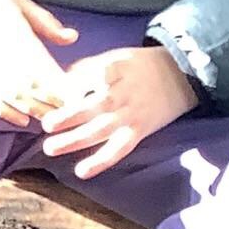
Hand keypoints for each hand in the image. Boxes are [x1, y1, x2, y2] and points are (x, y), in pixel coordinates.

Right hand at [0, 0, 79, 126]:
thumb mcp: (21, 3)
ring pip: (9, 95)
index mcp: (11, 28)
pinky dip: (5, 112)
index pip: (39, 63)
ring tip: (50, 119)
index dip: (57, 82)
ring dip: (31, 109)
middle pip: (26, 84)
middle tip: (69, 113)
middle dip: (49, 101)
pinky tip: (22, 120)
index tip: (76, 94)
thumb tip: (73, 38)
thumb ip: (46, 23)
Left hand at [39, 45, 197, 179]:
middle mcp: (125, 92)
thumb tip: (58, 81)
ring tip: (50, 148)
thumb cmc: (139, 67)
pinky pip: (119, 149)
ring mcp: (132, 114)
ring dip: (75, 140)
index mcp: (120, 68)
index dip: (77, 81)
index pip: (98, 73)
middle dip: (70, 116)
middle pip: (96, 105)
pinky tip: (82, 172)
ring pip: (102, 129)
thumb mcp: (118, 56)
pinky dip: (101, 161)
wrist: (182, 75)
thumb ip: (88, 67)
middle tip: (46, 124)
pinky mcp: (138, 132)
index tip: (55, 89)